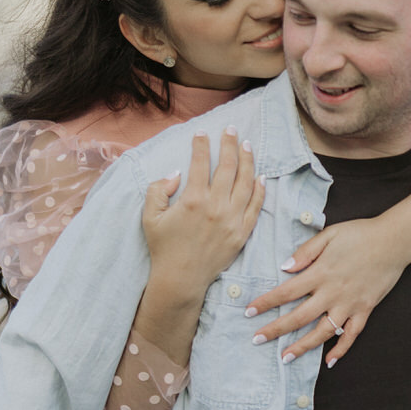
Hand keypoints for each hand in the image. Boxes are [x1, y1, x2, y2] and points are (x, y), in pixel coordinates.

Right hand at [143, 128, 265, 296]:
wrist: (181, 279)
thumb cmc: (163, 247)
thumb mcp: (150, 217)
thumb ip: (157, 190)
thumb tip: (176, 173)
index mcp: (193, 200)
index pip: (201, 163)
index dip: (202, 145)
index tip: (202, 133)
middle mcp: (215, 207)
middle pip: (228, 167)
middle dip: (229, 144)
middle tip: (230, 130)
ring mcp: (232, 220)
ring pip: (246, 183)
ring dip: (248, 161)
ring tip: (246, 146)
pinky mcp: (242, 233)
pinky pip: (255, 206)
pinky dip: (260, 189)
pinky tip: (261, 176)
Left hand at [245, 217, 405, 366]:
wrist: (395, 240)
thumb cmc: (360, 233)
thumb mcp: (330, 234)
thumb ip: (306, 252)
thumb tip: (285, 268)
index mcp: (321, 273)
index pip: (286, 292)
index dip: (266, 303)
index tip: (249, 312)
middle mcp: (333, 292)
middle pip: (299, 316)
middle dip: (276, 330)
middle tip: (256, 340)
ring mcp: (350, 304)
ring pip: (323, 332)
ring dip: (303, 346)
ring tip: (286, 357)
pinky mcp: (365, 310)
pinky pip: (352, 335)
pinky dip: (341, 350)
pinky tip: (329, 361)